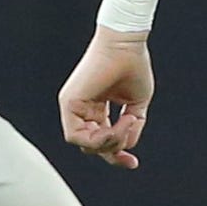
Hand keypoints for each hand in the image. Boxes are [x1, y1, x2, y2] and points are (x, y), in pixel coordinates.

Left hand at [60, 29, 153, 166]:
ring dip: (108, 143)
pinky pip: (76, 136)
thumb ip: (132, 127)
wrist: (127, 42)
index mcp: (96, 108)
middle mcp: (82, 109)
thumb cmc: (133, 65)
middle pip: (92, 146)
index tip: (133, 163)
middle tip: (130, 142)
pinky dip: (98, 138)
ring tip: (127, 124)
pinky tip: (117, 125)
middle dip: (113, 151)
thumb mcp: (137, 104)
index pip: (101, 140)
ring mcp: (73, 106)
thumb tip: (128, 145)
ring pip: (84, 144)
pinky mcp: (69, 102)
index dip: (116, 154)